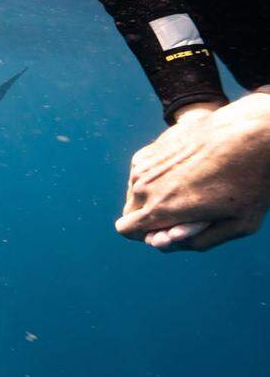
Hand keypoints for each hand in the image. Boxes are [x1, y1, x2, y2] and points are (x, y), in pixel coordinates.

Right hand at [116, 93, 269, 251]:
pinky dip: (157, 178)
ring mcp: (143, 165)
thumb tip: (171, 242)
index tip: (172, 229)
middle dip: (151, 217)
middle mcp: (143, 185)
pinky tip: (186, 172)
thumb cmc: (250, 181)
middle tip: (187, 211)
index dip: (148, 234)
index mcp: (161, 208)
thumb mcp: (239, 225)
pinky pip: (140, 175)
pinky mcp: (148, 150)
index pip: (126, 230)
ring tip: (190, 189)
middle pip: (130, 213)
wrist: (250, 133)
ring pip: (135, 192)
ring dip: (154, 196)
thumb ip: (201, 242)